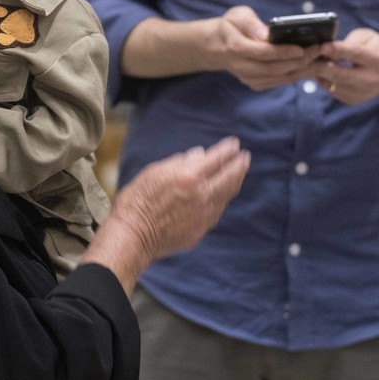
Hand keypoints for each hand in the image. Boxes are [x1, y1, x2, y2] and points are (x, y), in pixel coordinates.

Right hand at [85, 137, 249, 291]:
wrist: (133, 235)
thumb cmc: (137, 200)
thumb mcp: (154, 172)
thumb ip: (180, 162)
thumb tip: (200, 155)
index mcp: (190, 177)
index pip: (217, 159)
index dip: (228, 150)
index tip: (234, 144)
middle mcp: (202, 195)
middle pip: (229, 177)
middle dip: (239, 165)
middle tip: (245, 157)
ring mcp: (204, 215)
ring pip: (226, 195)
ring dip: (235, 182)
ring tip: (238, 173)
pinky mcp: (201, 229)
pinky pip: (217, 210)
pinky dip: (222, 198)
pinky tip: (222, 194)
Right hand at [210, 6, 321, 90]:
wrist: (217, 45)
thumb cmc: (232, 26)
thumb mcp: (237, 16)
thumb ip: (251, 24)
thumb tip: (267, 35)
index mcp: (235, 47)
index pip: (262, 52)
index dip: (283, 52)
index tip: (302, 48)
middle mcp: (240, 66)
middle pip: (273, 68)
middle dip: (298, 62)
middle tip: (318, 52)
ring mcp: (247, 78)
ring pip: (278, 78)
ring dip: (301, 71)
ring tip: (320, 61)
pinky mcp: (254, 84)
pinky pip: (278, 82)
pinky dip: (296, 76)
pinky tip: (310, 67)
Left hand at [311, 27, 378, 103]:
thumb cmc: (376, 48)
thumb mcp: (367, 37)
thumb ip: (348, 42)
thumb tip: (325, 50)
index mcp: (376, 59)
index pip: (354, 54)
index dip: (336, 50)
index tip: (321, 46)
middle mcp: (370, 78)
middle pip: (340, 74)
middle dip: (319, 66)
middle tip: (304, 58)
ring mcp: (362, 93)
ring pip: (332, 84)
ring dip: (317, 73)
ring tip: (310, 62)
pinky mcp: (354, 100)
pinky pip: (332, 90)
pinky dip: (323, 80)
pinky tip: (321, 72)